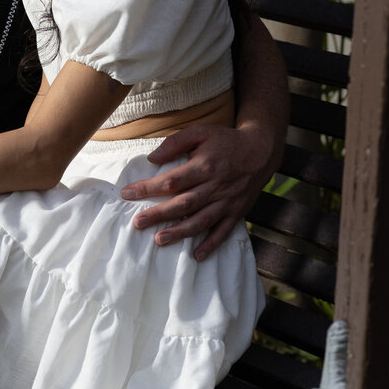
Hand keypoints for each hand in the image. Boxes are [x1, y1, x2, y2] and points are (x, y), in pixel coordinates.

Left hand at [120, 122, 272, 261]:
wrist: (261, 151)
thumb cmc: (226, 140)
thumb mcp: (201, 132)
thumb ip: (175, 143)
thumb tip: (152, 158)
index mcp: (204, 166)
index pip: (171, 181)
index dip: (148, 188)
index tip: (127, 194)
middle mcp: (215, 186)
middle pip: (183, 203)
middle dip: (159, 214)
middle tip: (138, 223)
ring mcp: (227, 201)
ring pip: (201, 220)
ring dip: (180, 232)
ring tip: (159, 240)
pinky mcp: (237, 211)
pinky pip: (224, 231)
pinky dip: (211, 244)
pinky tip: (197, 255)